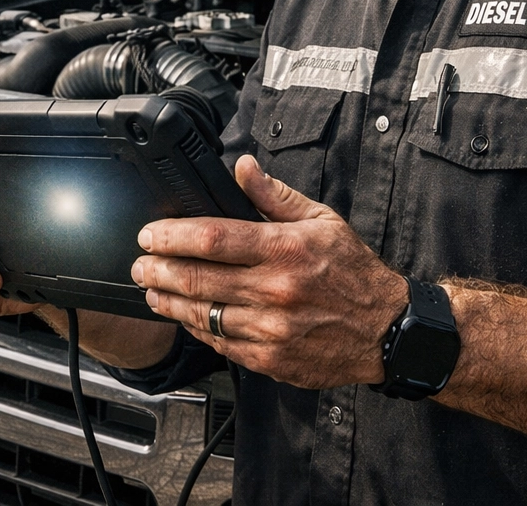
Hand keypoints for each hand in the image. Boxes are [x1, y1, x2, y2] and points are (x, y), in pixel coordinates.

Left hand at [131, 155, 406, 387]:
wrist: (387, 331)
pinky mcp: (271, 359)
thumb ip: (275, 195)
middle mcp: (276, 290)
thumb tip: (242, 167)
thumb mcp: (322, 220)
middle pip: (199, 278)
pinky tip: (186, 317)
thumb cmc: (354, 272)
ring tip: (152, 290)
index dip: (173, 236)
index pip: (213, 239)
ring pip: (203, 315)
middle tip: (139, 264)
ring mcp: (272, 329)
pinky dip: (199, 330)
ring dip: (170, 302)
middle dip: (159, 270)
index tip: (150, 234)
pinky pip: (222, 344)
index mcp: (286, 249)